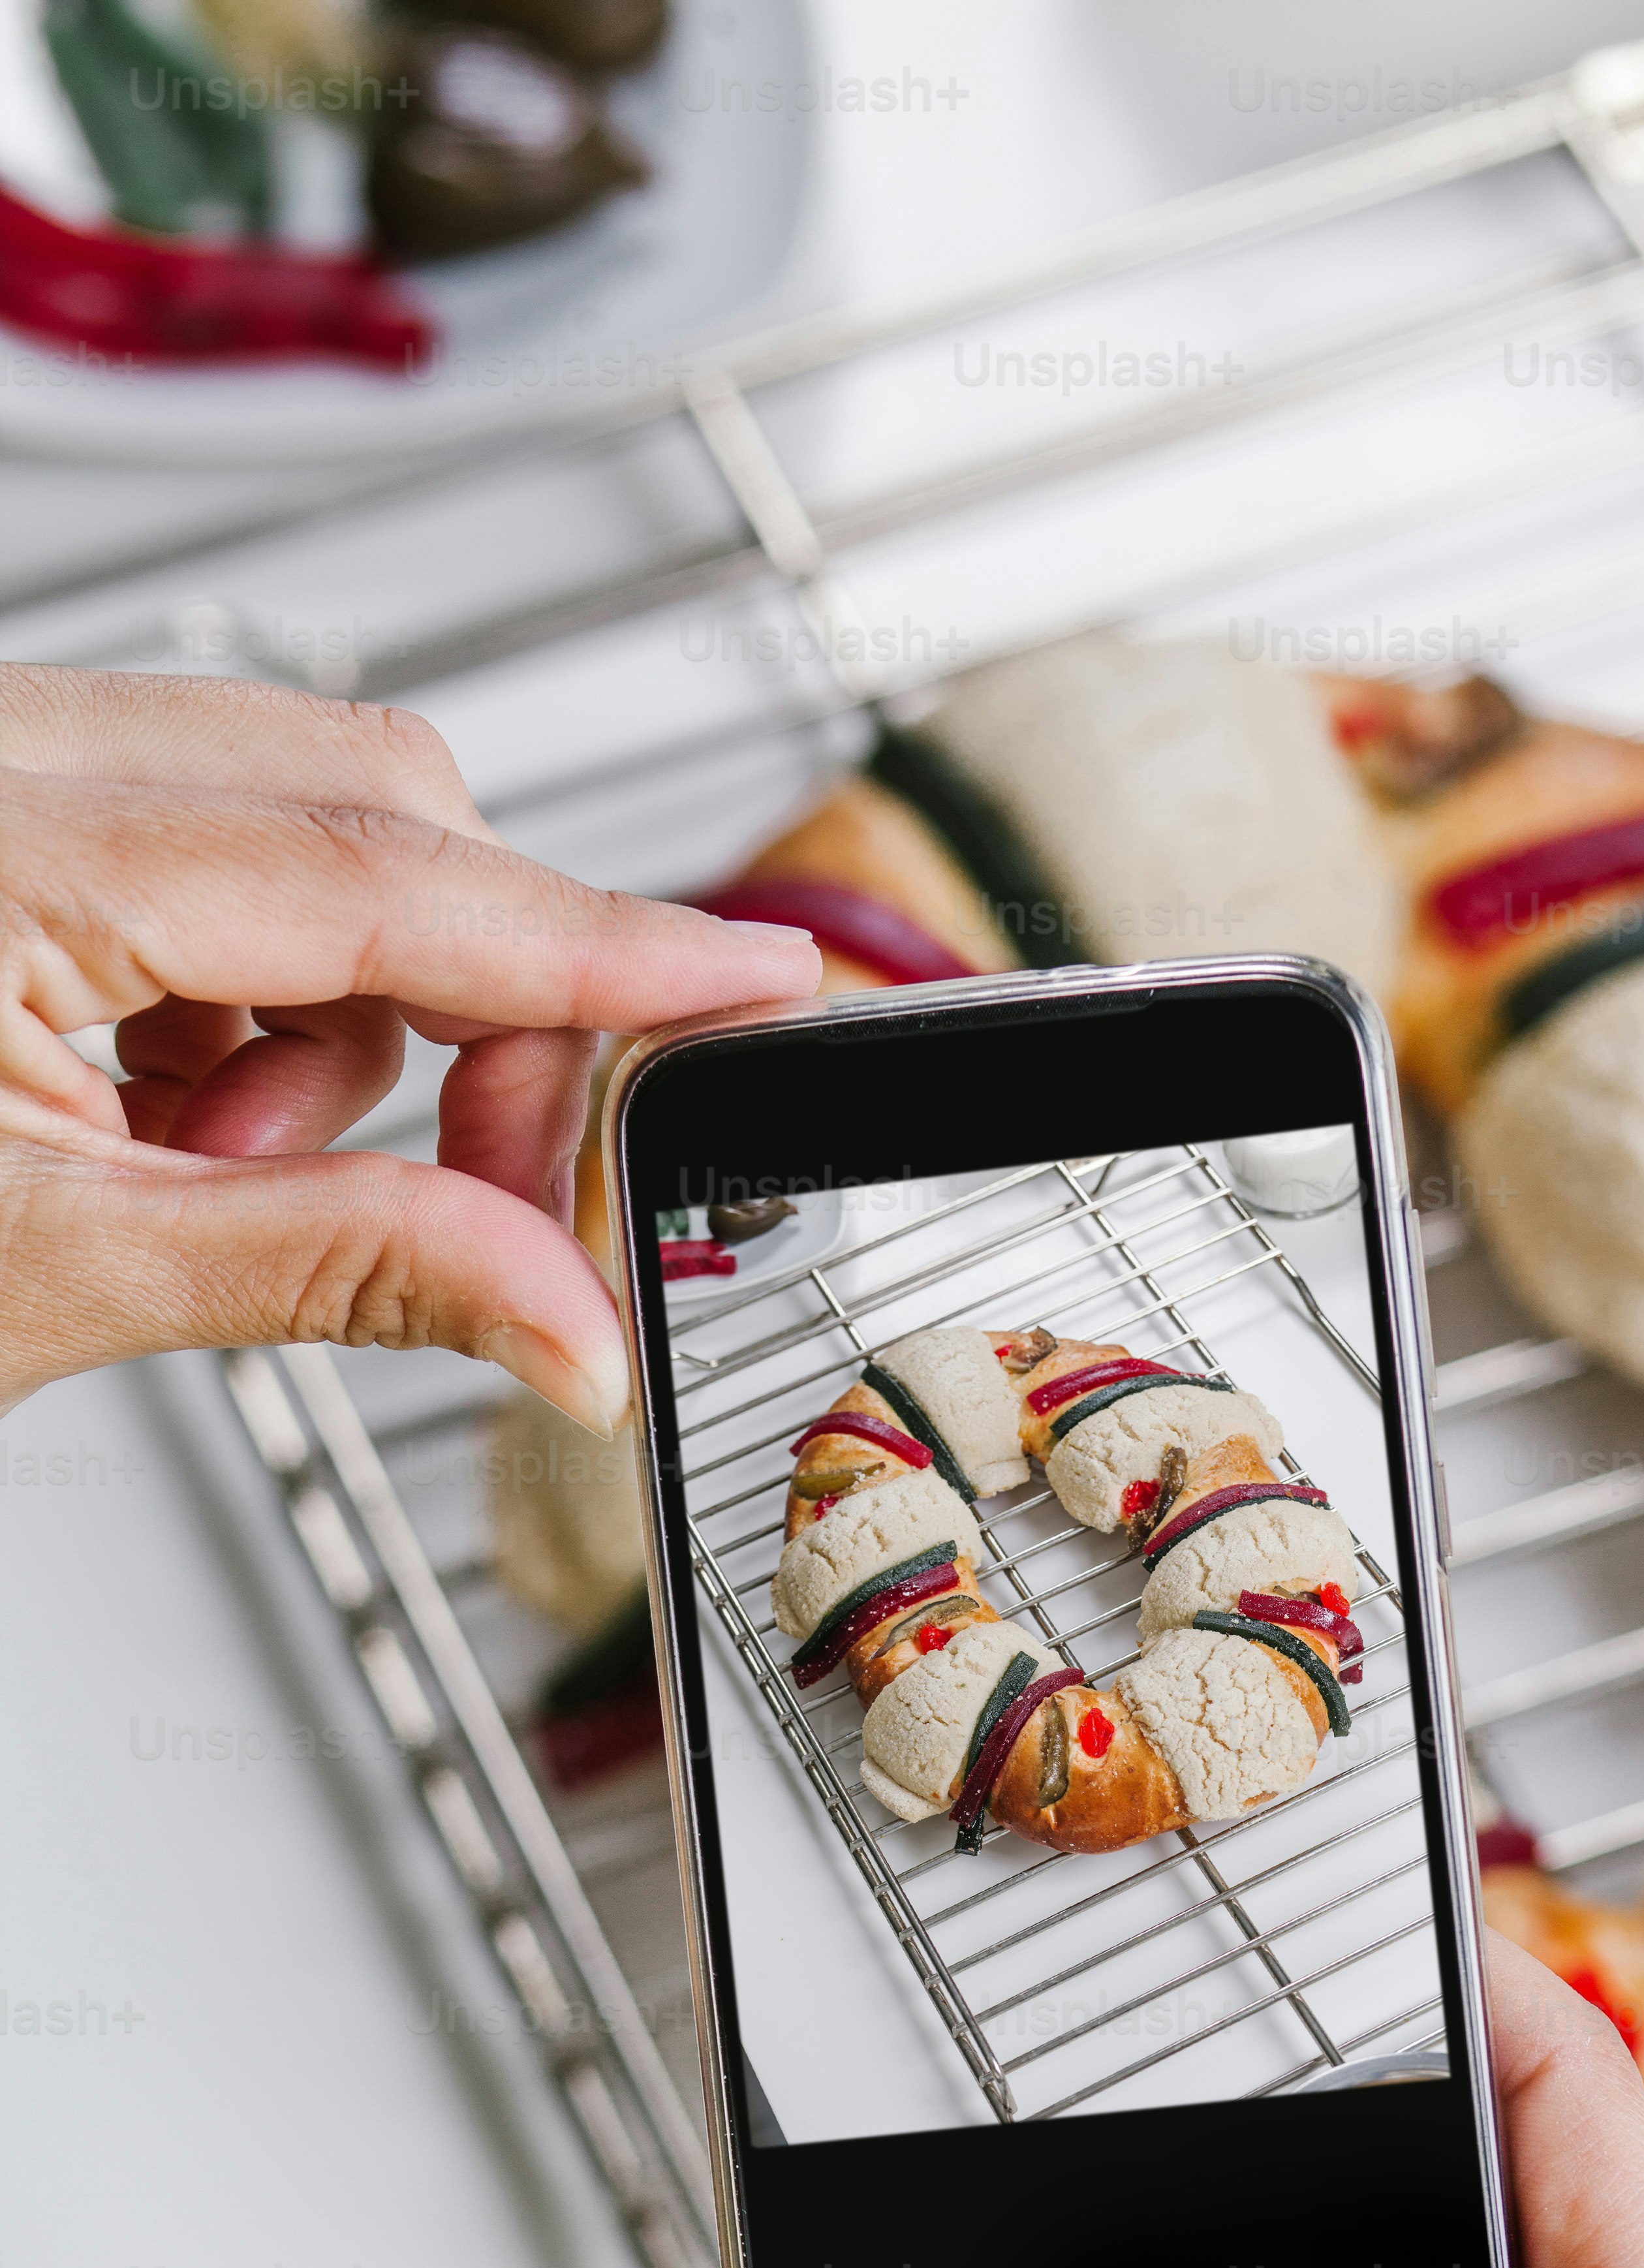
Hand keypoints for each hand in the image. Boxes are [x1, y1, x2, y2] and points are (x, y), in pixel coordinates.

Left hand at [0, 667, 821, 1428]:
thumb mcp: (52, 1275)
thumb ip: (336, 1270)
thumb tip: (569, 1321)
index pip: (376, 873)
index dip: (593, 946)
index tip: (751, 985)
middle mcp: (2, 752)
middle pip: (373, 805)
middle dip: (464, 1009)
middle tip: (477, 1194)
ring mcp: (12, 761)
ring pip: (306, 819)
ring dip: (337, 1015)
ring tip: (218, 1161)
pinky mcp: (23, 801)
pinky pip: (210, 839)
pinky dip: (244, 988)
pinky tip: (170, 1103)